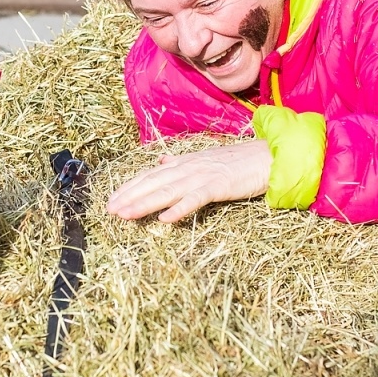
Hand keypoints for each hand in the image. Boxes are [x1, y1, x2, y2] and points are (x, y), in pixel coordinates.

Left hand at [106, 141, 270, 223]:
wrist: (267, 156)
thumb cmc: (238, 161)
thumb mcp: (205, 159)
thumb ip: (182, 163)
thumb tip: (162, 162)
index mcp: (184, 162)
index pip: (150, 175)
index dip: (129, 187)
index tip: (112, 199)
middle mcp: (188, 167)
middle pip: (153, 183)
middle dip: (129, 197)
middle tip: (109, 210)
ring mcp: (203, 176)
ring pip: (167, 191)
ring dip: (145, 203)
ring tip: (126, 215)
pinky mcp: (219, 186)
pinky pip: (196, 199)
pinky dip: (180, 209)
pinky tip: (165, 220)